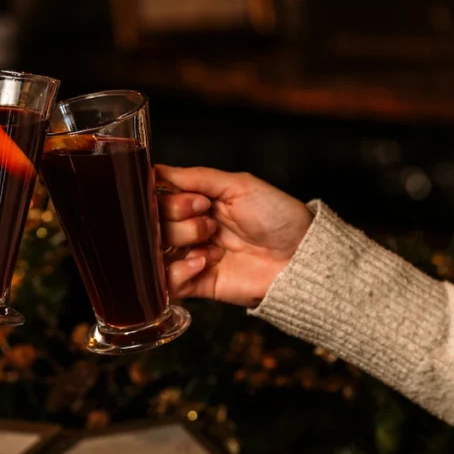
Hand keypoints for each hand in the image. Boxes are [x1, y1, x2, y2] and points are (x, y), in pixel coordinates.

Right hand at [157, 165, 312, 306]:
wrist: (300, 256)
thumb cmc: (278, 218)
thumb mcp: (239, 185)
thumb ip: (197, 177)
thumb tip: (158, 169)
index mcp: (197, 204)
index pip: (158, 198)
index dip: (168, 198)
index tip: (195, 200)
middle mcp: (189, 229)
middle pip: (154, 222)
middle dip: (179, 218)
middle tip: (210, 221)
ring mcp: (191, 257)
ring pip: (156, 249)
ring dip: (182, 240)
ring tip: (211, 243)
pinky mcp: (196, 284)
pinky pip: (167, 282)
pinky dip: (178, 270)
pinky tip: (203, 262)